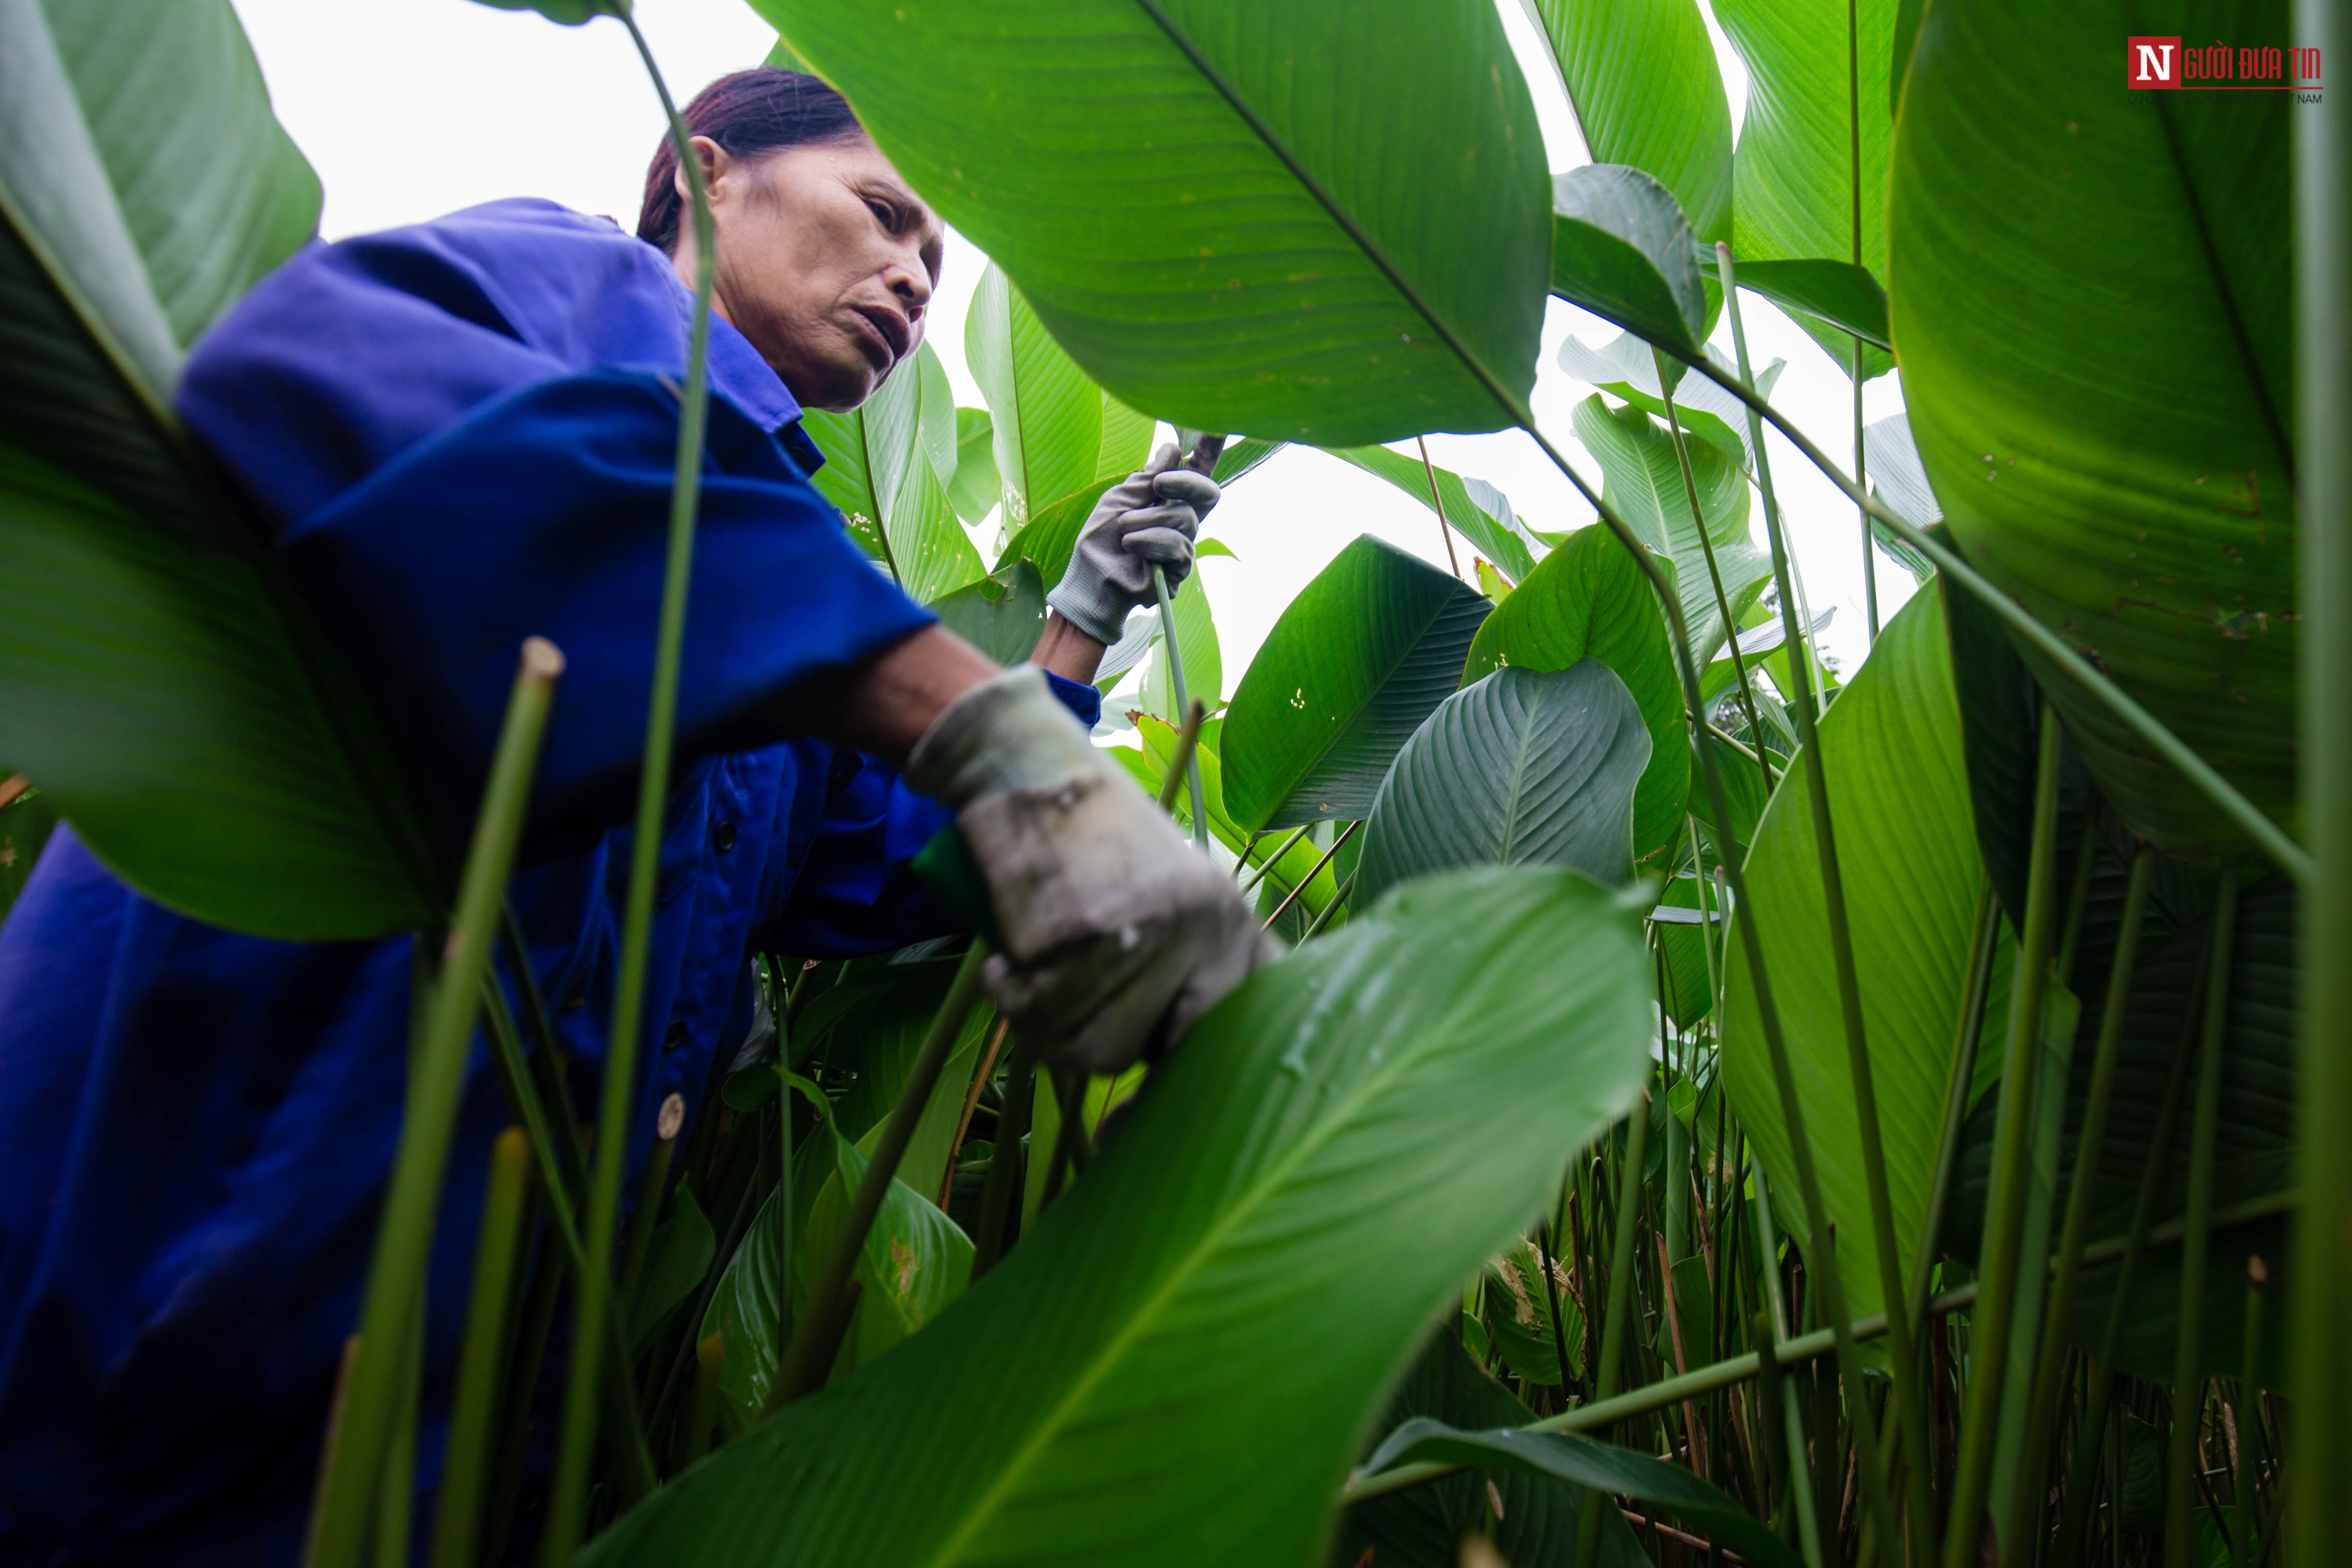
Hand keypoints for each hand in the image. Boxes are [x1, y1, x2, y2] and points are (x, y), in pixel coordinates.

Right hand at [906, 668, 1273, 1073]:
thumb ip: (1178, 975)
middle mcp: (1209, 928)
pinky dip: (1013, 1001)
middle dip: (1117, 1058)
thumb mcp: (1163, 901)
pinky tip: (1005, 965)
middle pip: (1177, 1056)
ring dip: (1049, 1027)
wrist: (1033, 769)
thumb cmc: (1088, 847)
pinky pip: (1046, 1018)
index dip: (1203, 1089)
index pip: (1250, 1028)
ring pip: (1101, 1050)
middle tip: (1069, 1037)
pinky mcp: (1087, 931)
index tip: (1138, 1122)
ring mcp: (1151, 930)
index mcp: (1234, 923)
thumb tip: (1164, 1073)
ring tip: (1031, 973)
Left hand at [1042, 442, 1219, 644]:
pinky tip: (1130, 545)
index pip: (1198, 470)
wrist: (1088, 578)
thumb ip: (1148, 477)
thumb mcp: (1121, 498)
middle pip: (1209, 492)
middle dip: (1187, 483)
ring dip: (1150, 519)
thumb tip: (1173, 448)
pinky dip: (1151, 541)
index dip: (1211, 448)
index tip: (1219, 425)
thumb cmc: (1099, 539)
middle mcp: (1181, 519)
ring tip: (1123, 529)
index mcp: (1168, 498)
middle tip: (1158, 484)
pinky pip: (1179, 547)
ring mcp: (1183, 545)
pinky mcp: (1179, 570)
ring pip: (1186, 519)